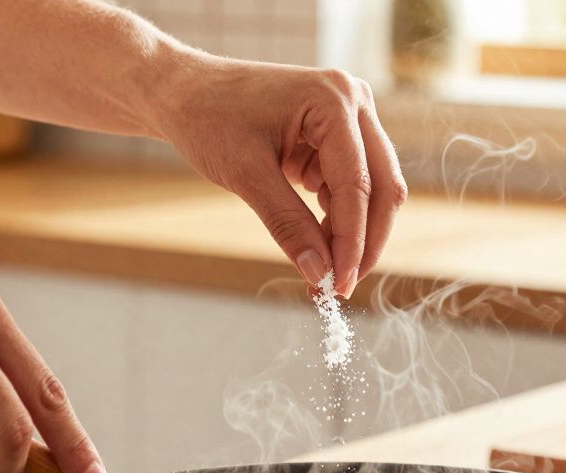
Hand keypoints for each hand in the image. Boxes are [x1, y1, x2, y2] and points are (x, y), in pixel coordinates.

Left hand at [156, 57, 407, 297]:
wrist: (183, 92)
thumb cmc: (208, 118)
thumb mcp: (246, 175)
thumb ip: (288, 224)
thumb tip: (319, 274)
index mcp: (334, 100)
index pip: (358, 184)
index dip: (352, 241)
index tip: (339, 286)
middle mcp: (353, 101)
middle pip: (382, 186)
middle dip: (363, 241)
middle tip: (340, 287)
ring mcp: (349, 117)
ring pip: (371, 190)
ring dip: (350, 233)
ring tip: (320, 270)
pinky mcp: (336, 136)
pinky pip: (350, 185)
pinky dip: (336, 218)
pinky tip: (313, 240)